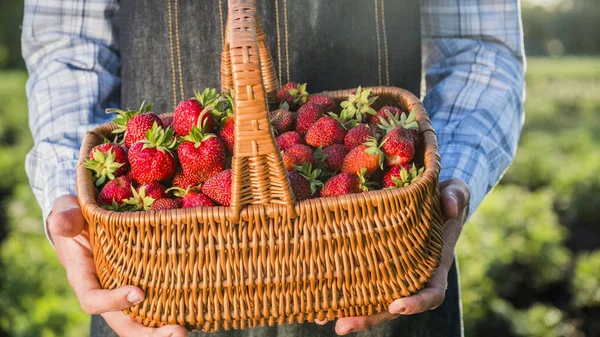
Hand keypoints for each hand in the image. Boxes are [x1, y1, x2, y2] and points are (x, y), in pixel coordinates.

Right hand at [48, 195, 187, 336]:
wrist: (87, 220)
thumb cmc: (77, 216)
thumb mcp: (67, 211)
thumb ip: (66, 217)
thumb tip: (60, 223)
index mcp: (83, 276)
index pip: (92, 299)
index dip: (113, 301)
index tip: (138, 293)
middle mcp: (104, 291)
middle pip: (122, 323)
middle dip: (146, 333)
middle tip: (175, 332)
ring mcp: (123, 291)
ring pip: (141, 321)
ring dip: (162, 330)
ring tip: (185, 331)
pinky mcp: (143, 285)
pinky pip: (155, 306)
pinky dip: (173, 312)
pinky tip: (194, 315)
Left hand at [315, 178, 470, 334]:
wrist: (430, 200)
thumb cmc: (445, 197)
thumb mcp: (455, 192)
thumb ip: (455, 197)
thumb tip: (450, 208)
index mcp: (434, 265)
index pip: (432, 294)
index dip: (416, 303)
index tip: (397, 304)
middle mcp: (411, 276)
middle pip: (392, 307)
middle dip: (368, 318)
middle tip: (342, 326)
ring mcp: (392, 273)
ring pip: (371, 300)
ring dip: (347, 311)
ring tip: (321, 317)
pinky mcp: (373, 264)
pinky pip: (358, 282)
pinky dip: (339, 291)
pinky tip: (316, 296)